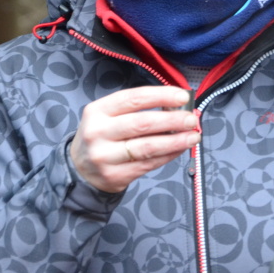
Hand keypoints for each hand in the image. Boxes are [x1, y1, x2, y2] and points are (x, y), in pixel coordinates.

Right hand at [70, 86, 200, 192]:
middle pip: (142, 123)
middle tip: (192, 119)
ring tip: (193, 136)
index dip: (161, 96)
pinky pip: (148, 164)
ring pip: (148, 147)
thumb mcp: (107, 116)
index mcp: (97, 111)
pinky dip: (168, 156)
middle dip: (172, 120)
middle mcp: (99, 132)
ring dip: (175, 141)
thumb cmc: (102, 136)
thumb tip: (175, 106)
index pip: (133, 99)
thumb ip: (136, 109)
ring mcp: (105, 156)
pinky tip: (179, 149)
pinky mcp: (115, 176)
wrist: (80, 169)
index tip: (183, 97)